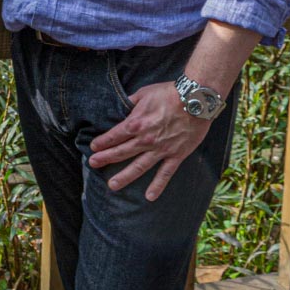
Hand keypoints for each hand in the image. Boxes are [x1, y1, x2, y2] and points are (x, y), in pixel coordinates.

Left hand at [88, 82, 211, 200]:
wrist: (195, 100)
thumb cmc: (170, 93)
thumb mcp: (145, 93)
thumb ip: (131, 102)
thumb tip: (123, 106)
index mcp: (136, 123)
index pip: (114, 136)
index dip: (102, 142)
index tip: (93, 148)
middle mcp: (145, 139)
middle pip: (121, 152)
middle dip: (105, 158)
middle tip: (93, 164)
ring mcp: (160, 150)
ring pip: (139, 166)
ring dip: (124, 176)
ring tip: (112, 185)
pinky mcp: (176, 155)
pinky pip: (165, 173)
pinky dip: (158, 186)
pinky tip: (149, 197)